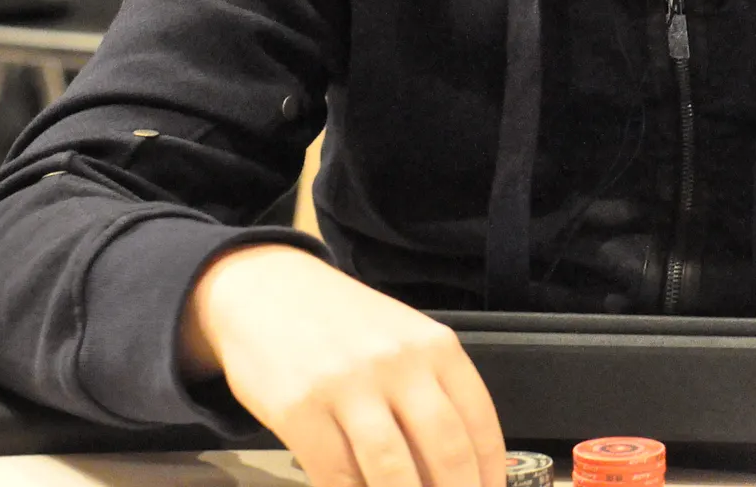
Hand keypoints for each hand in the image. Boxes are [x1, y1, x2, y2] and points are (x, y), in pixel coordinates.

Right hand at [180, 245, 505, 486]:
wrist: (266, 288)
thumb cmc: (342, 322)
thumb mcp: (401, 340)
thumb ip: (430, 392)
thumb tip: (454, 470)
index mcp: (434, 346)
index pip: (479, 423)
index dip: (489, 474)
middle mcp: (398, 363)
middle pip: (446, 451)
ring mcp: (347, 385)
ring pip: (392, 470)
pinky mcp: (299, 409)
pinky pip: (336, 475)